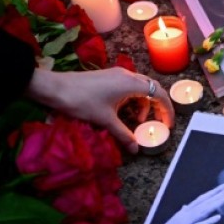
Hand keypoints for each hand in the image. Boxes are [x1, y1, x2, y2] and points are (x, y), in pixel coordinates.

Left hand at [25, 66, 175, 153]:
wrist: (55, 88)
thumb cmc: (82, 101)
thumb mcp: (104, 120)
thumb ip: (123, 134)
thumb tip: (135, 149)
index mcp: (130, 83)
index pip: (159, 93)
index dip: (167, 109)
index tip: (168, 124)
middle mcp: (127, 75)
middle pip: (152, 88)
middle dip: (158, 106)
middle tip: (158, 122)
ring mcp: (117, 74)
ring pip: (140, 88)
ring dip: (143, 104)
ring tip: (136, 121)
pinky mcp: (109, 76)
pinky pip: (129, 87)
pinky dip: (132, 100)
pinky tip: (123, 112)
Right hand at [132, 183, 223, 223]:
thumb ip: (181, 215)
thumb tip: (186, 207)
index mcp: (183, 213)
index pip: (201, 200)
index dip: (213, 193)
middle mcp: (184, 215)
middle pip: (205, 202)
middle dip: (219, 193)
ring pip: (204, 211)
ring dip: (217, 203)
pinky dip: (208, 222)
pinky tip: (219, 218)